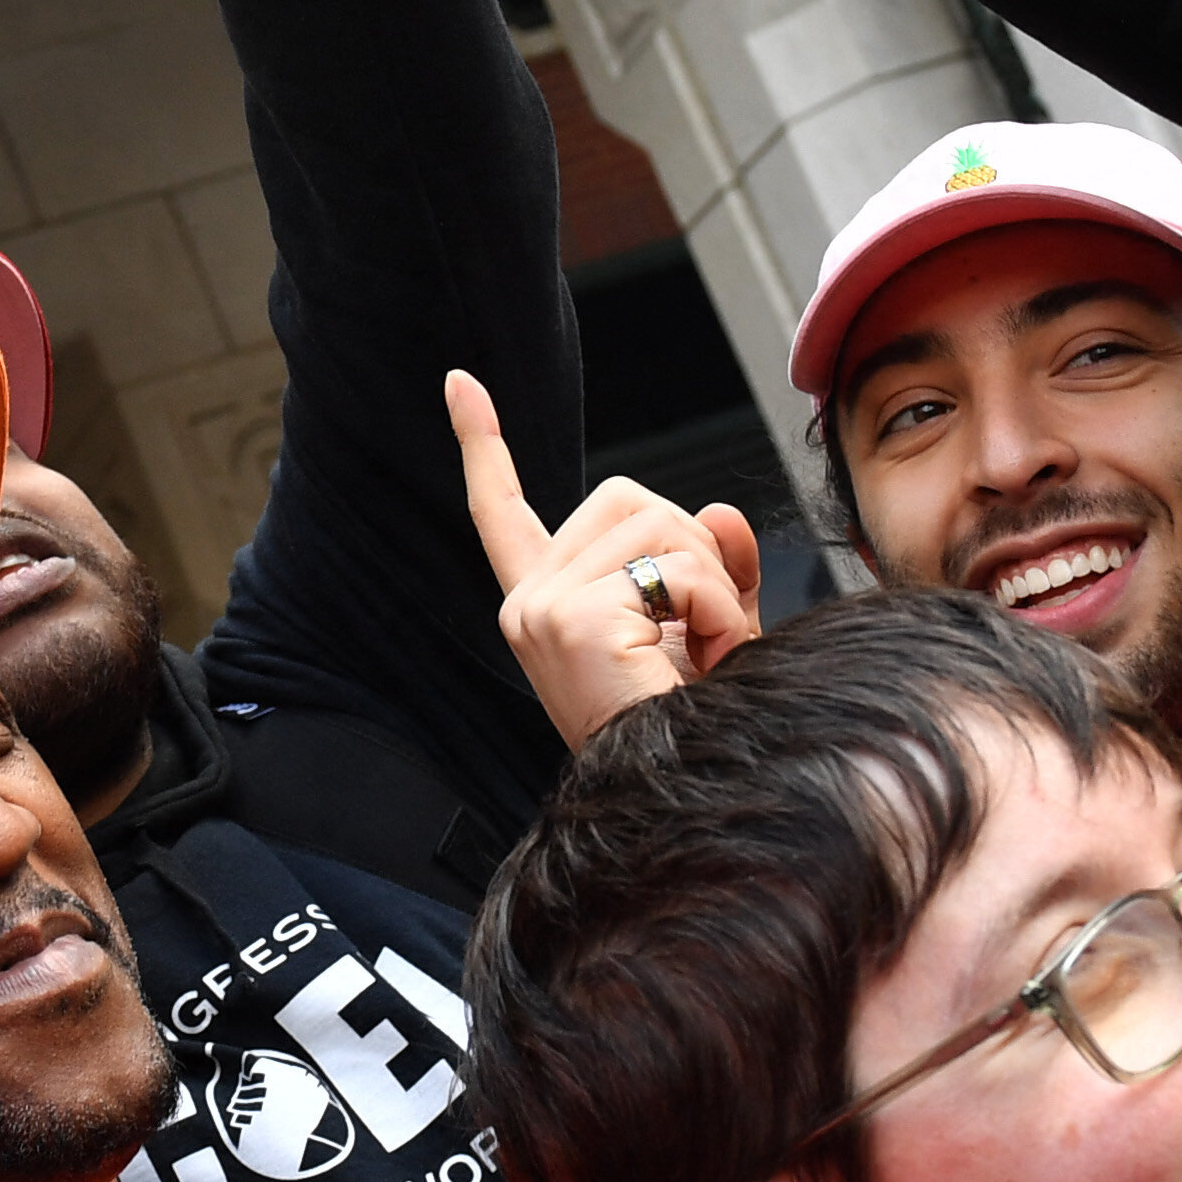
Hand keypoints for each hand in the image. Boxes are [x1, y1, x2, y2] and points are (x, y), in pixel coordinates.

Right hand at [454, 372, 764, 747]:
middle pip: (627, 497)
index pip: (502, 513)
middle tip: (707, 627)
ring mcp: (544, 611)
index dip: (481, 445)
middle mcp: (527, 604)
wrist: (687, 797)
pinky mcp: (576, 621)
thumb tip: (721, 510)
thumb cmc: (694, 724)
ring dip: (712, 583)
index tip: (460, 384)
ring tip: (712, 651)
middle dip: (691, 546)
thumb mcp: (708, 630)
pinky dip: (720, 610)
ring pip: (662, 524)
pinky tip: (712, 659)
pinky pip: (682, 570)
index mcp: (541, 604)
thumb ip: (712, 564)